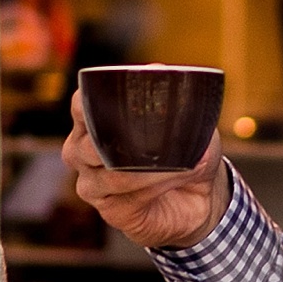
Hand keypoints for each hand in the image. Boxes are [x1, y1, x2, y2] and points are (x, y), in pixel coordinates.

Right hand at [61, 91, 229, 251]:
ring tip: (186, 163)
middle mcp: (83, 153)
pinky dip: (159, 185)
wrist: (202, 197)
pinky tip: (179, 178)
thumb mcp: (188, 121)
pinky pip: (131, 197)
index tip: (123, 99)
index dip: (93, 102)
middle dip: (128, 142)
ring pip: (114, 175)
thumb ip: (170, 98)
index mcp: (93, 123)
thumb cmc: (187, 152)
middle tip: (162, 138)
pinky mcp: (111, 211)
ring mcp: (93, 185)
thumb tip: (157, 70)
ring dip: (154, 169)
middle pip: (89, 145)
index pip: (80, 106)